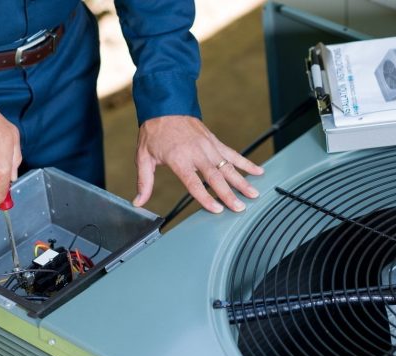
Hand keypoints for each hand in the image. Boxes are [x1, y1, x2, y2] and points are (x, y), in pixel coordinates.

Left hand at [133, 115, 263, 212]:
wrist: (165, 106)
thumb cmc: (154, 132)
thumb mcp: (143, 157)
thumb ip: (144, 182)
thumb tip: (138, 202)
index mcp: (179, 159)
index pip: (194, 183)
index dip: (205, 198)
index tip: (216, 210)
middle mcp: (196, 153)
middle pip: (216, 177)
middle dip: (229, 194)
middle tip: (240, 208)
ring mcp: (208, 146)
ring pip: (228, 167)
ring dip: (242, 181)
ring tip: (254, 194)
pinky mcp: (214, 142)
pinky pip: (233, 154)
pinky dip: (246, 163)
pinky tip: (258, 172)